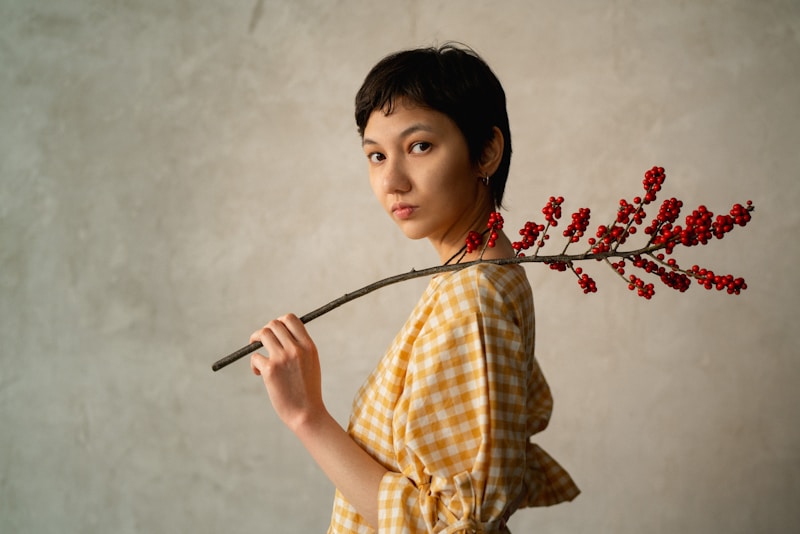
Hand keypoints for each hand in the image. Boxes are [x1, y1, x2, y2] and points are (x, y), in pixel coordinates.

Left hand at [249, 313, 323, 430]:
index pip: (291, 319)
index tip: (275, 332)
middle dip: (264, 331)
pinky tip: (260, 374)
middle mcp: (296, 349)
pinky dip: (254, 365)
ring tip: (258, 356)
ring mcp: (283, 358)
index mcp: (309, 346)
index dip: (279, 322)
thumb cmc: (308, 390)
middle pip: (274, 324)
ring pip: (263, 335)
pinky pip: (255, 357)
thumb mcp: (311, 363)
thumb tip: (281, 334)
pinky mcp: (270, 370)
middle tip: (260, 342)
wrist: (307, 413)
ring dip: (255, 341)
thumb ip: (300, 347)